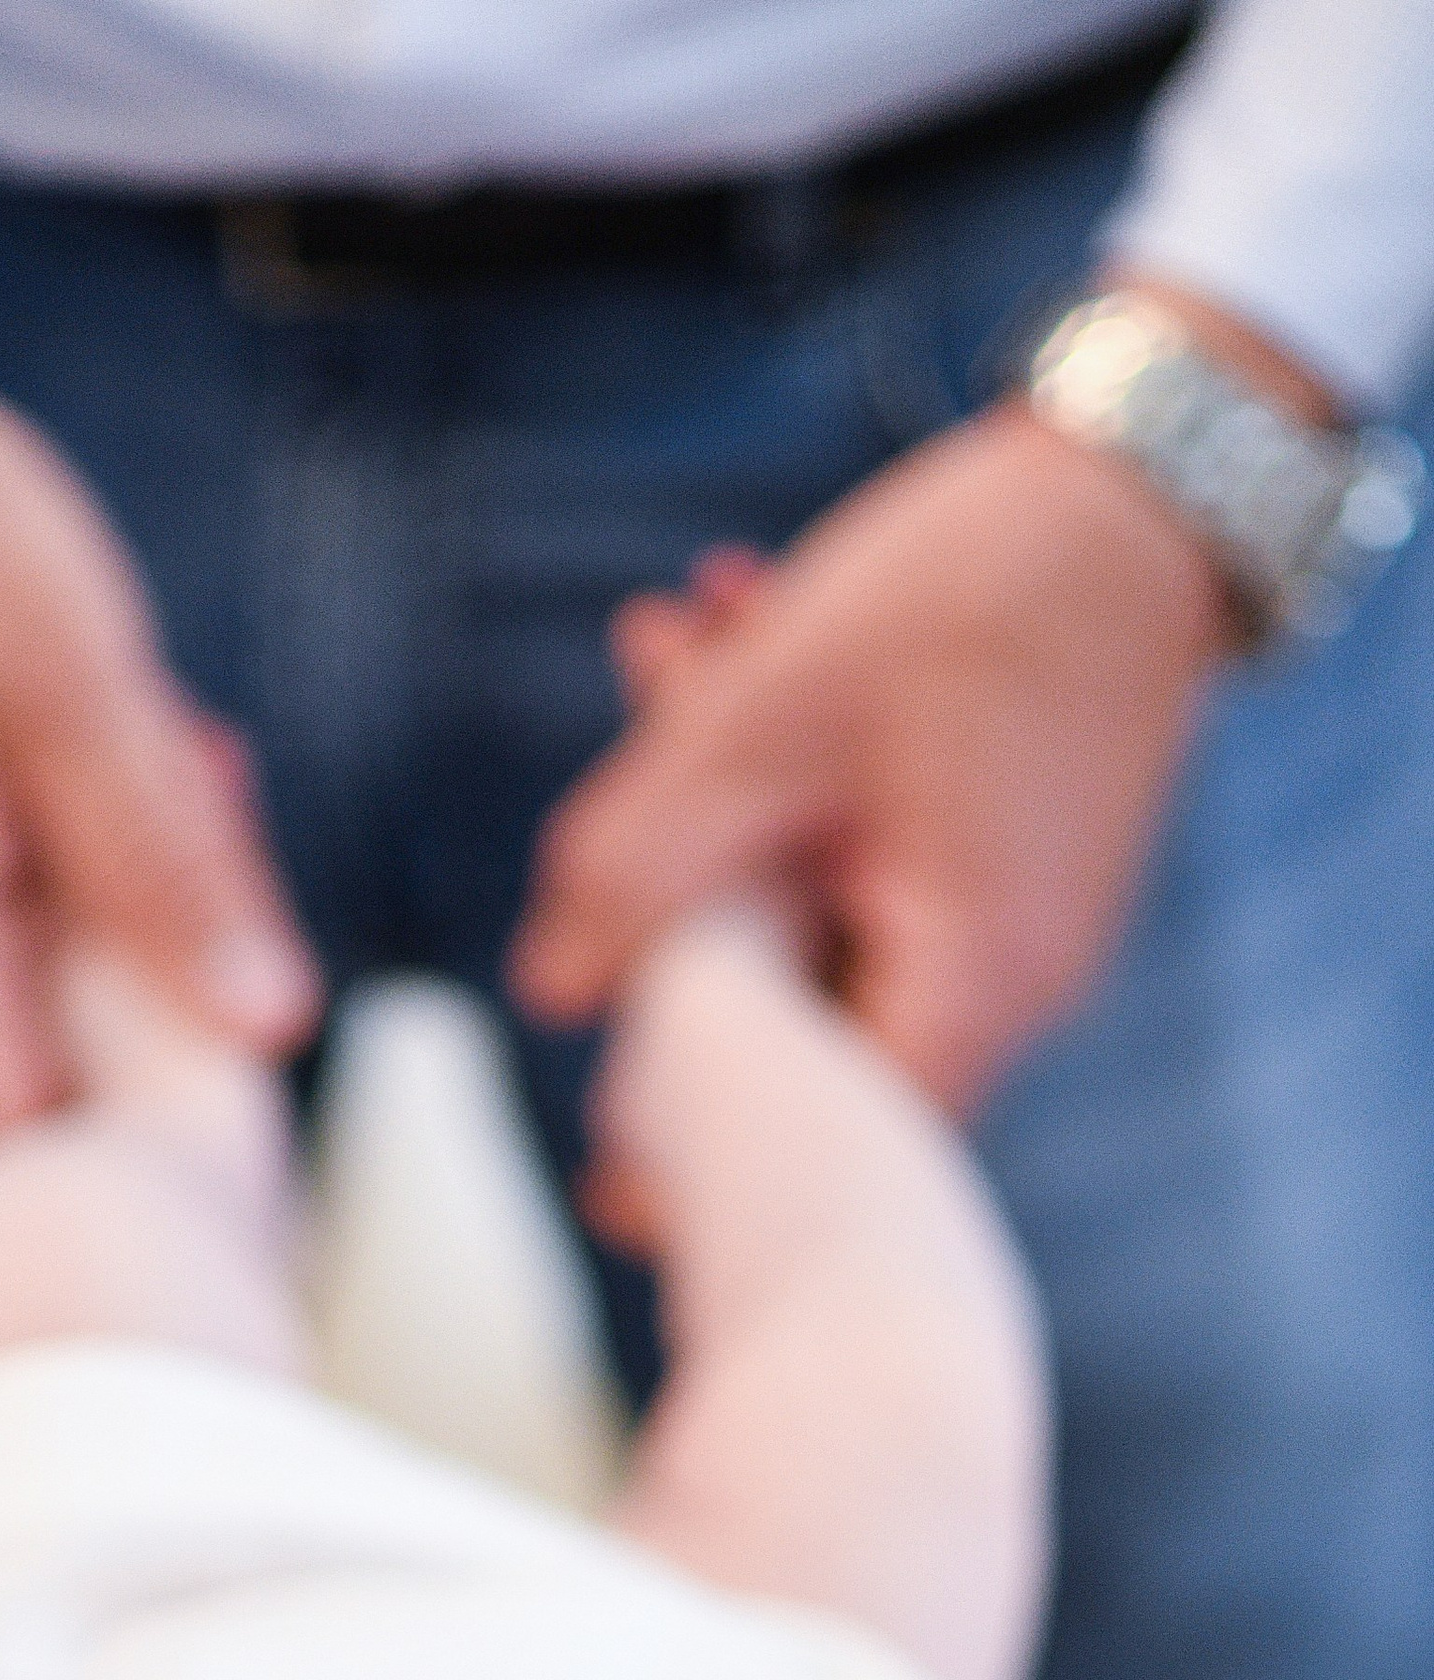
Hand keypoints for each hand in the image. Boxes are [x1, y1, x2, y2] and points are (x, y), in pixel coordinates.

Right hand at [0, 243, 318, 1161]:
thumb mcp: (77, 691)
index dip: (121, 1179)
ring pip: (75, 988)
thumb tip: (267, 1030)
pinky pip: (57, 906)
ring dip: (161, 910)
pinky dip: (127, 850)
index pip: (10, 1159)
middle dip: (175, 1012)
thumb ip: (167, 869)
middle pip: (59, 1085)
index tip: (238, 1113)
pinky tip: (159, 749)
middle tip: (227, 854)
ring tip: (190, 766)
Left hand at [510, 398, 1232, 1110]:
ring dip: (731, 827)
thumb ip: (639, 866)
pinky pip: (877, 867)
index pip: (826, 1143)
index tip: (604, 1184)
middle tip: (600, 885)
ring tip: (663, 641)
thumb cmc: (974, 586)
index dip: (708, 1171)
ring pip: (827, 926)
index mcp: (971, 980)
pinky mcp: (1009, 862)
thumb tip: (546, 997)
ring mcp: (1017, 924)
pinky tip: (731, 641)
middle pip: (809, 1031)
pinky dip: (798, 795)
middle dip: (683, 938)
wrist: (1153, 474)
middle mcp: (1013, 982)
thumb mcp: (761, 720)